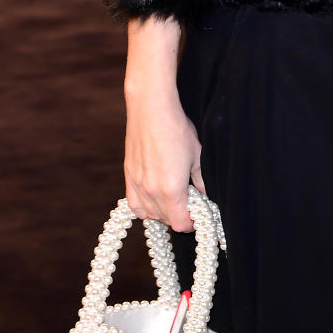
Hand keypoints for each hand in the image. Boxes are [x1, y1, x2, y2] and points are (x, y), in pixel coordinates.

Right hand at [124, 90, 204, 230]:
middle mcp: (152, 192)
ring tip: (172, 196)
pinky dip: (144, 207)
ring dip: (162, 211)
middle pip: (166, 220)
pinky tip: (153, 197)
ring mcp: (138, 185)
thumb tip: (205, 194)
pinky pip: (134, 205)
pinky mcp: (128, 176)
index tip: (197, 212)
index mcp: (172, 190)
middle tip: (188, 198)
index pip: (180, 224)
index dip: (191, 222)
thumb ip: (200, 179)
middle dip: (179, 214)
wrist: (151, 109)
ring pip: (150, 214)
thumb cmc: (176, 128)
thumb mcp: (196, 154)